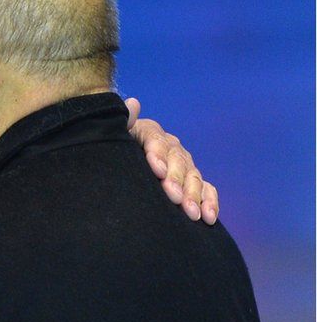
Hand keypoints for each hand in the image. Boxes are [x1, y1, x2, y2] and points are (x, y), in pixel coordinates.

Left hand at [125, 98, 218, 224]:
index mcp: (148, 132)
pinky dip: (209, 202)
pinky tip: (208, 217)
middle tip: (175, 198)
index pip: (155, 140)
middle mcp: (169, 146)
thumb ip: (123, 122)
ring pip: (193, 176)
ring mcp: (183, 164)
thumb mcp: (113, 136)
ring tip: (191, 213)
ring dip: (194, 195)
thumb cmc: (112, 149)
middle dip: (177, 180)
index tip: (158, 171)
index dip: (158, 155)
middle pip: (178, 161)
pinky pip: (206, 189)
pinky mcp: (192, 181)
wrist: (118, 161)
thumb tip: (132, 104)